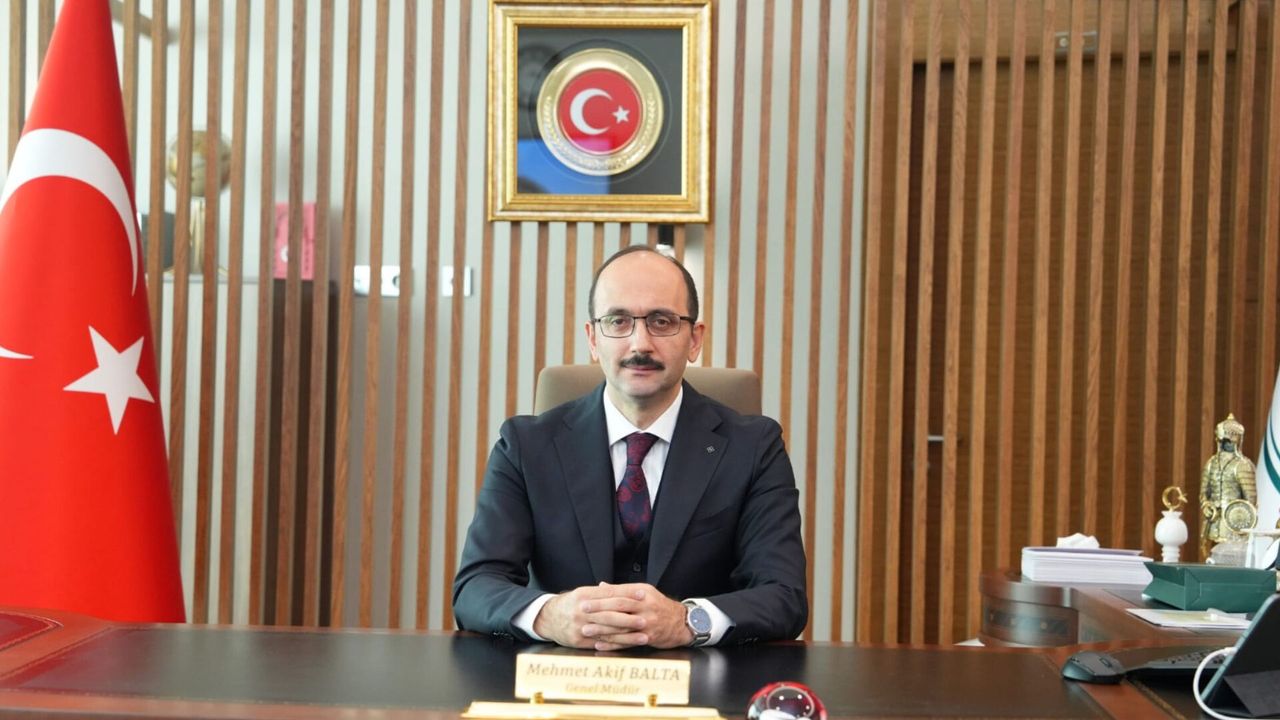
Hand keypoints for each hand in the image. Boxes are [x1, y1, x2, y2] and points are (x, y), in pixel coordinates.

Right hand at [532, 583, 646, 648]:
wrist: (548, 618)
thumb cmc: (571, 604)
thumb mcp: (583, 593)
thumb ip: (603, 592)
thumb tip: (627, 590)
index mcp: (584, 595)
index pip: (609, 593)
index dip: (627, 594)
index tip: (643, 595)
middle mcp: (581, 611)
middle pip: (610, 614)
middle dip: (630, 618)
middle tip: (647, 619)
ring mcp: (580, 627)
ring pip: (608, 631)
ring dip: (628, 635)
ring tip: (644, 636)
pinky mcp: (578, 641)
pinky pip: (600, 643)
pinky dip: (616, 645)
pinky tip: (628, 646)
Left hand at [576, 583, 693, 651]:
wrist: (681, 622)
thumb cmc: (658, 606)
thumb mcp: (644, 592)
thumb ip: (622, 590)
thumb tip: (601, 586)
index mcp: (642, 592)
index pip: (619, 593)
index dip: (601, 596)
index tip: (585, 598)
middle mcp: (645, 606)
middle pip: (619, 606)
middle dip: (599, 609)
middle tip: (582, 611)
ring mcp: (648, 622)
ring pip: (621, 625)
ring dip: (602, 628)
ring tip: (586, 630)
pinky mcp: (649, 637)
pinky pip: (628, 641)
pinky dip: (612, 644)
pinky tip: (600, 645)